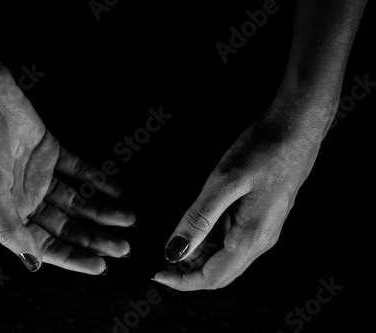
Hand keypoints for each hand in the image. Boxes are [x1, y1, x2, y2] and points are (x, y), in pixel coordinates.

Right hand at [0, 64, 134, 273]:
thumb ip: (8, 226)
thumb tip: (31, 261)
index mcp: (7, 211)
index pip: (45, 244)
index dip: (73, 257)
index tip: (101, 266)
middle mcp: (24, 197)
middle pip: (67, 226)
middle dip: (95, 238)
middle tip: (123, 248)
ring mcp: (38, 173)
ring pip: (76, 200)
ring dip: (102, 211)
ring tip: (128, 220)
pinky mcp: (49, 149)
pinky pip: (78, 170)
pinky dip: (96, 180)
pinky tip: (115, 190)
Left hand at [154, 103, 321, 289]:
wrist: (295, 130)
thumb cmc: (263, 152)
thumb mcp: (224, 183)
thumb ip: (199, 220)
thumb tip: (175, 251)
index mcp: (251, 238)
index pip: (212, 277)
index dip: (183, 281)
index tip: (158, 273)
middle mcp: (259, 241)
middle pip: (219, 272)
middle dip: (188, 271)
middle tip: (163, 258)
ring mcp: (261, 231)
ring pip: (224, 257)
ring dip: (198, 257)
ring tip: (176, 242)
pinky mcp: (260, 219)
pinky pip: (231, 241)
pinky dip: (210, 241)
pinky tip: (197, 227)